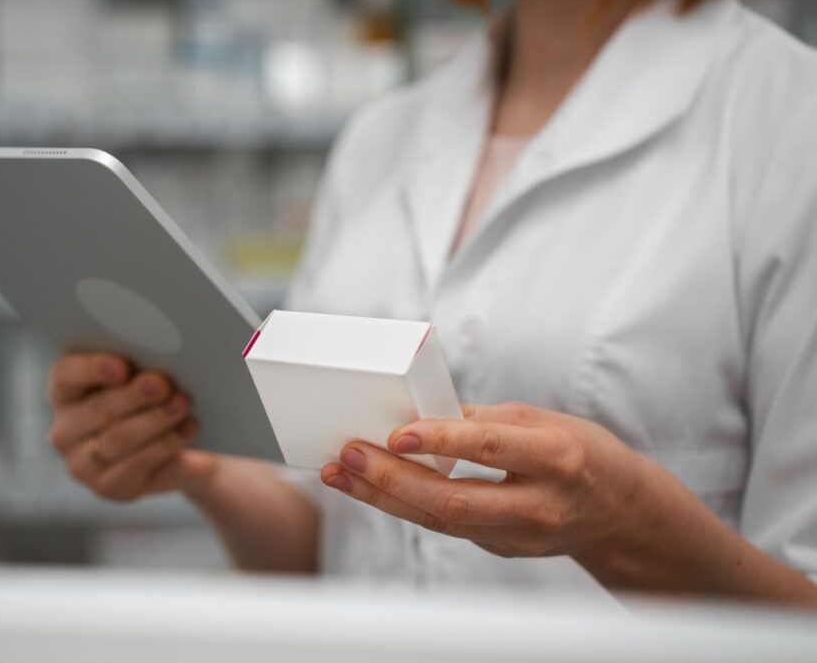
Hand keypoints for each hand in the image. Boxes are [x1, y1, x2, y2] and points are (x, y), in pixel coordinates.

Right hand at [47, 353, 217, 501]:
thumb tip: (155, 358)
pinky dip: (165, 445)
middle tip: (163, 383)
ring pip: (117, 439)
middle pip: (97, 409)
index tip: (122, 367)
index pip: (65, 375)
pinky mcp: (107, 487)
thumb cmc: (152, 398)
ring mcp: (81, 463)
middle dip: (133, 395)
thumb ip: (138, 365)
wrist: (176, 445)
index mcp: (64, 391)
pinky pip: (135, 465)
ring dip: (154, 420)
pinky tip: (186, 428)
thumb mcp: (142, 376)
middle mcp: (64, 430)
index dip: (91, 369)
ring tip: (181, 404)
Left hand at [320, 402, 647, 558]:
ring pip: (440, 521)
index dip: (443, 442)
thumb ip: (483, 421)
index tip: (397, 432)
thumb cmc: (579, 452)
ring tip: (341, 474)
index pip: (491, 449)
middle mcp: (537, 504)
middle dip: (393, 479)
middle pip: (454, 501)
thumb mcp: (542, 420)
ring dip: (383, 498)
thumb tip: (421, 413)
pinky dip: (404, 506)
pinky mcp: (499, 548)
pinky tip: (370, 487)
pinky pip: (445, 525)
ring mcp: (517, 536)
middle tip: (350, 455)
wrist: (620, 514)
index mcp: (556, 458)